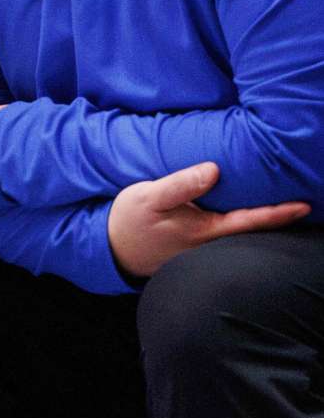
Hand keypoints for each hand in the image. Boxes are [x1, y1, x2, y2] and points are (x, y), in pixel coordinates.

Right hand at [108, 162, 310, 278]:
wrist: (112, 248)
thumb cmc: (130, 221)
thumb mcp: (149, 197)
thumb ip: (181, 185)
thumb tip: (214, 170)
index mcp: (205, 230)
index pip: (250, 220)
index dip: (279, 213)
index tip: (305, 204)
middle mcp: (212, 243)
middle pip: (255, 230)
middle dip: (281, 217)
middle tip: (307, 200)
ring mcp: (206, 247)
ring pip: (245, 234)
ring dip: (266, 220)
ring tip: (289, 204)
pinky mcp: (198, 245)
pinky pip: (230, 234)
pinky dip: (247, 223)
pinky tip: (252, 213)